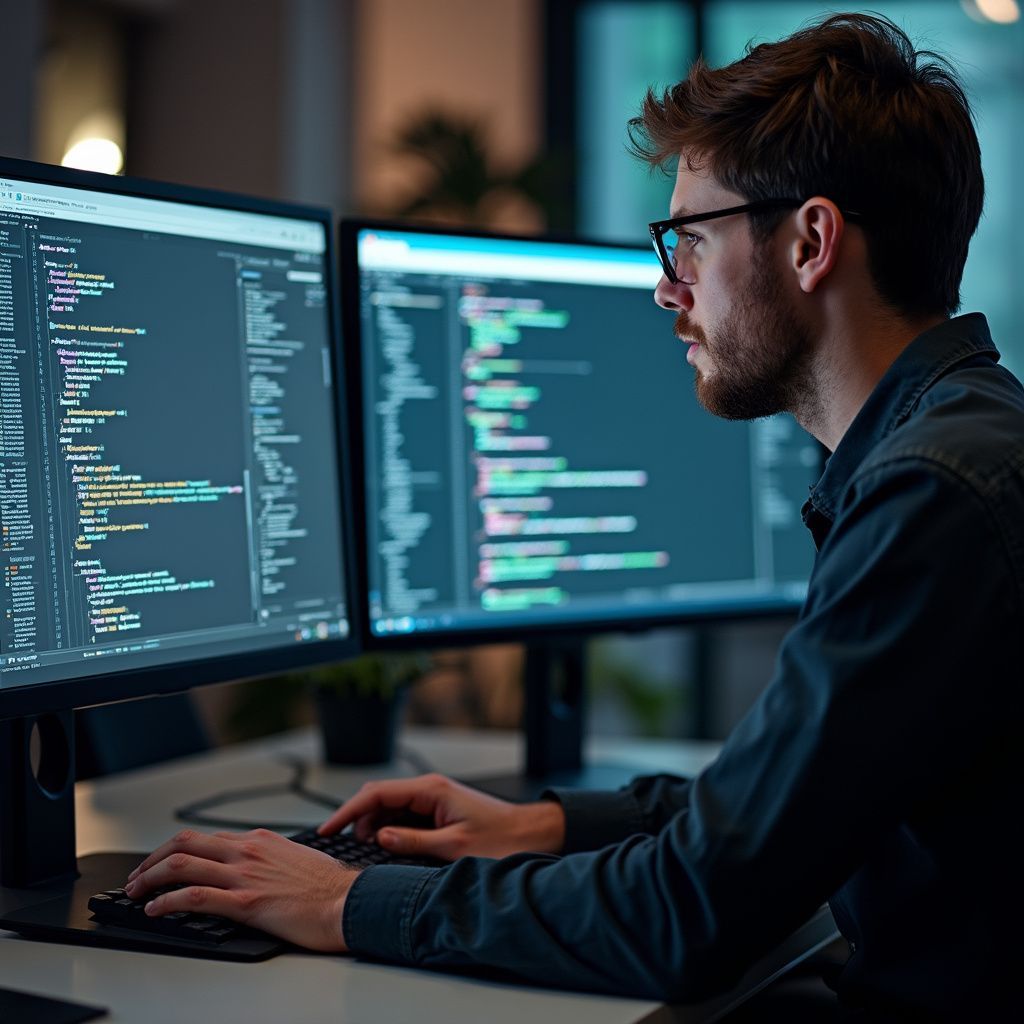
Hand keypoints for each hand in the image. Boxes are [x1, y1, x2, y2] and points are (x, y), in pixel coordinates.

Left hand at [124, 828, 356, 951]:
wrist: (349, 901)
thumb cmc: (329, 887)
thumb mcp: (296, 858)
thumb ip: (270, 858)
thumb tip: (255, 867)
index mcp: (259, 840)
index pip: (204, 838)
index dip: (174, 850)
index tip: (160, 864)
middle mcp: (248, 851)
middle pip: (184, 844)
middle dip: (152, 860)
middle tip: (137, 877)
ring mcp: (245, 875)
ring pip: (182, 866)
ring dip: (149, 879)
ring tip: (135, 893)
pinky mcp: (246, 903)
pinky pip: (194, 897)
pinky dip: (166, 902)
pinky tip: (154, 910)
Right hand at [319, 773, 565, 860]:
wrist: (531, 835)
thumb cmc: (500, 840)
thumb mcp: (453, 847)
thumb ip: (412, 842)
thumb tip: (377, 837)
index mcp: (430, 790)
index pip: (376, 794)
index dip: (347, 812)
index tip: (326, 829)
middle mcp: (429, 789)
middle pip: (378, 798)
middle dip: (356, 819)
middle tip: (341, 845)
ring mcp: (432, 800)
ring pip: (388, 808)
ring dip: (372, 826)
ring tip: (362, 851)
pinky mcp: (437, 812)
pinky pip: (403, 817)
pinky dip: (388, 830)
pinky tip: (384, 848)